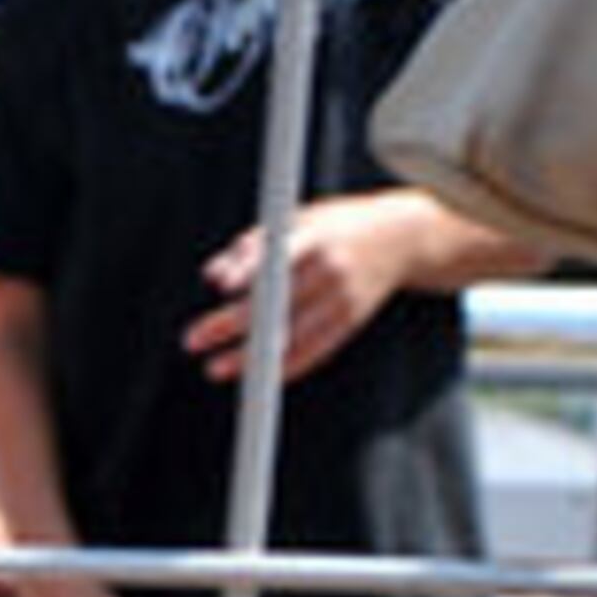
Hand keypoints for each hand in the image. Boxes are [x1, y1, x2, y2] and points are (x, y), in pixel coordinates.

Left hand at [183, 193, 419, 386]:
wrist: (403, 238)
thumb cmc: (337, 226)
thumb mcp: (299, 220)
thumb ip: (253, 245)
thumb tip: (214, 274)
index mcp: (317, 238)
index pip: (280, 256)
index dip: (251, 271)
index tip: (223, 287)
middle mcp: (331, 270)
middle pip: (276, 302)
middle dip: (231, 323)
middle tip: (193, 339)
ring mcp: (344, 299)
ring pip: (291, 336)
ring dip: (250, 357)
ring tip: (215, 368)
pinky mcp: (351, 322)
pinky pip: (315, 352)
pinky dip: (284, 367)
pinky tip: (255, 377)